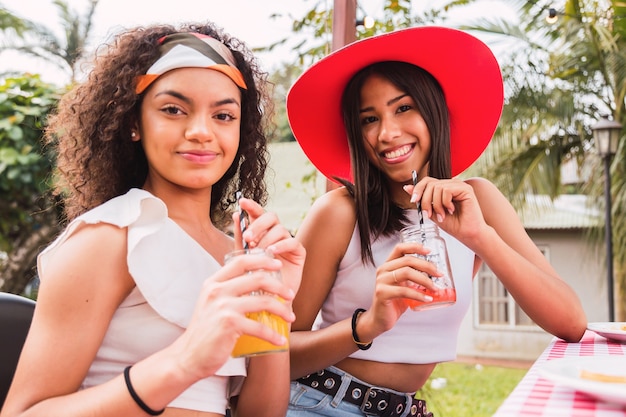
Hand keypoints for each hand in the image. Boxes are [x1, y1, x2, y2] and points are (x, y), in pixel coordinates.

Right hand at [170, 253, 295, 380]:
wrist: (189, 356)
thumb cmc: (205, 331)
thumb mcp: (211, 303)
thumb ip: (227, 290)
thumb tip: (254, 282)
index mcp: (213, 283)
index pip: (241, 262)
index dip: (262, 260)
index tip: (277, 264)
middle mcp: (217, 291)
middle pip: (257, 278)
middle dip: (279, 286)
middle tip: (290, 294)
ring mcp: (223, 307)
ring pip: (263, 301)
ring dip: (282, 310)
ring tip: (290, 317)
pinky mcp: (229, 324)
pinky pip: (260, 327)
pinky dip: (273, 334)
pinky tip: (280, 339)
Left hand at [234, 198, 304, 296]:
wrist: (267, 301)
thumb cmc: (255, 279)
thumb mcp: (243, 257)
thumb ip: (241, 237)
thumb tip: (237, 215)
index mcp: (262, 233)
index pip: (258, 214)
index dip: (251, 206)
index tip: (242, 202)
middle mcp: (275, 235)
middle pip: (271, 217)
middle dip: (258, 225)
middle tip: (248, 239)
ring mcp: (288, 242)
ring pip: (280, 229)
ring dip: (267, 238)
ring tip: (258, 251)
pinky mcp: (299, 253)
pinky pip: (292, 241)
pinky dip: (281, 245)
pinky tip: (272, 252)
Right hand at [361, 241, 439, 337]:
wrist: (380, 319)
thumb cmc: (394, 302)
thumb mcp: (404, 286)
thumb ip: (414, 278)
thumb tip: (435, 275)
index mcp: (388, 265)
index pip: (400, 248)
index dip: (414, 247)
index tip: (429, 251)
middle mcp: (383, 270)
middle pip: (407, 260)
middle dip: (426, 266)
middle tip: (439, 274)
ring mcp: (381, 281)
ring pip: (406, 272)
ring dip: (424, 280)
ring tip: (435, 288)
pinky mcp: (382, 293)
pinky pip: (404, 291)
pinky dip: (419, 295)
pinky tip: (427, 299)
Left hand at [404, 177, 487, 242]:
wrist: (467, 234)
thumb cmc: (453, 225)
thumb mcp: (432, 212)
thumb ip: (422, 200)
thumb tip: (407, 187)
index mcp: (444, 188)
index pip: (427, 181)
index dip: (417, 189)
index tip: (413, 201)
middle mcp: (451, 184)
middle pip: (430, 183)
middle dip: (425, 201)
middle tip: (429, 214)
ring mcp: (459, 185)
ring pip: (437, 187)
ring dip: (436, 204)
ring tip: (442, 215)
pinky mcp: (466, 189)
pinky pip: (446, 190)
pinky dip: (445, 202)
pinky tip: (451, 210)